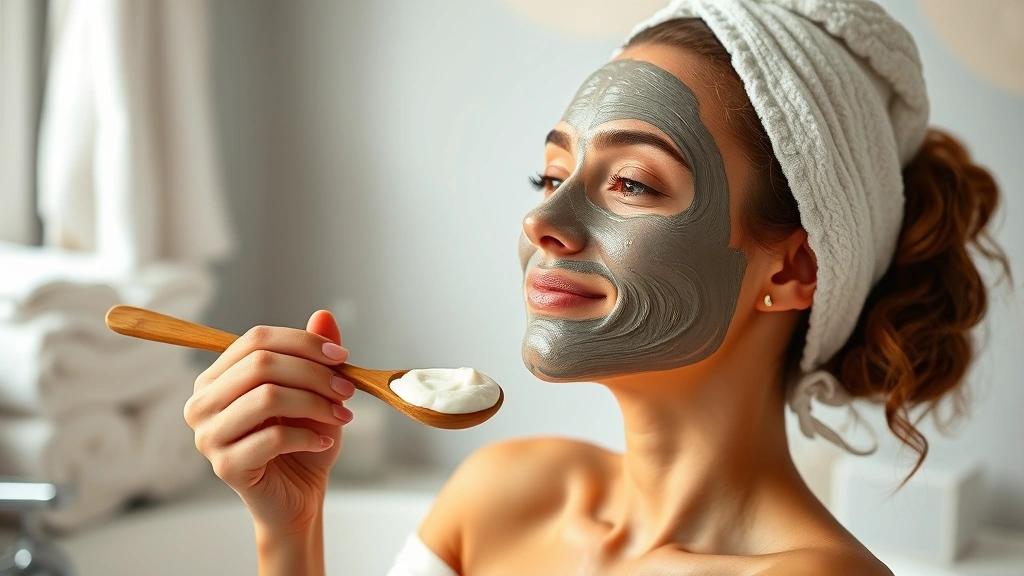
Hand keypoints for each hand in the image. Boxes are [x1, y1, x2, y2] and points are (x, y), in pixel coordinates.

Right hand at [184, 310, 354, 533]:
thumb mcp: (314, 392)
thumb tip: (323, 315)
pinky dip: (308, 435)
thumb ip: (314, 354)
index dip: (303, 342)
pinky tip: (324, 441)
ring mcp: (208, 436)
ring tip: (341, 416)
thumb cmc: (302, 440)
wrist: (297, 497)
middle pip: (262, 365)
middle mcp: (202, 403)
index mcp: (217, 377)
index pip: (256, 339)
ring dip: (315, 403)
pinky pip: (273, 438)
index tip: (342, 355)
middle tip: (347, 389)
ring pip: (267, 398)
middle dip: (314, 373)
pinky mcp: (225, 466)